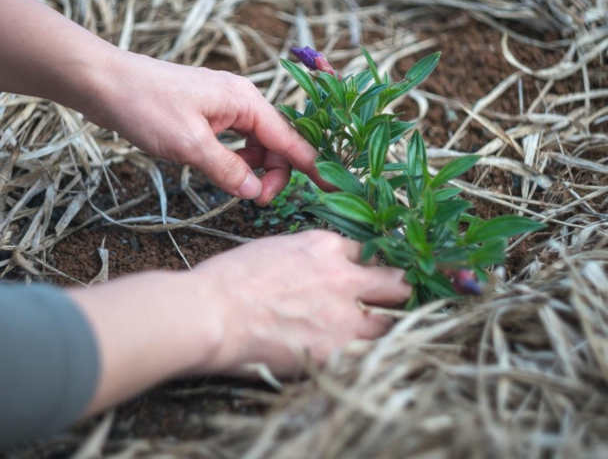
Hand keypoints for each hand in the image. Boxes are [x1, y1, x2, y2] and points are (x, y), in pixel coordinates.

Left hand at [0, 0, 317, 204]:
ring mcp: (223, 105)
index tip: (330, 191)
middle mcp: (241, 99)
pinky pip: (235, 139)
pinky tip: (223, 173)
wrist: (104, 82)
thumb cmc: (146, 107)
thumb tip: (255, 192)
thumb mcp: (190, 145)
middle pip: (276, 142)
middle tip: (256, 201)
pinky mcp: (206, 112)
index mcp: (246, 101)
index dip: (310, 167)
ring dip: (254, 168)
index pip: (289, 139)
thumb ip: (228, 170)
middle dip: (275, 173)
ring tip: (239, 190)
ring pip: (255, 142)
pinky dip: (236, 159)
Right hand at [192, 230, 410, 374]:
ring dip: (382, 328)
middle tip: (389, 304)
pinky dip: (364, 357)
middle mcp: (344, 276)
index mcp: (325, 246)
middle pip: (395, 282)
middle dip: (395, 292)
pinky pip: (369, 355)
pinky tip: (353, 360)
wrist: (211, 314)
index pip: (368, 252)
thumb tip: (317, 273)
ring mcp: (345, 315)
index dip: (367, 267)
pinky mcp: (338, 350)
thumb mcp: (274, 250)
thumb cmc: (228, 281)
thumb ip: (307, 259)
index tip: (366, 279)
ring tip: (371, 337)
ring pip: (390, 321)